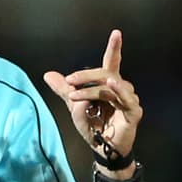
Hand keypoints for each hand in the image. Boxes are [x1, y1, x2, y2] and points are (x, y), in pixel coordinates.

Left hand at [44, 30, 141, 171]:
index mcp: (109, 84)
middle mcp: (121, 88)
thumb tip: (48, 74)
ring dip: (90, 91)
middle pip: (106, 72)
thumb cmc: (93, 125)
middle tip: (70, 81)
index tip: (116, 32)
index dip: (114, 48)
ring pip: (108, 87)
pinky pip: (125, 98)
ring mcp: (129, 99)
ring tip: (76, 98)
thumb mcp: (75, 106)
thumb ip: (65, 90)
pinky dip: (116, 90)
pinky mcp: (133, 111)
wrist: (101, 149)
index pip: (111, 62)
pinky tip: (110, 84)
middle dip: (86, 75)